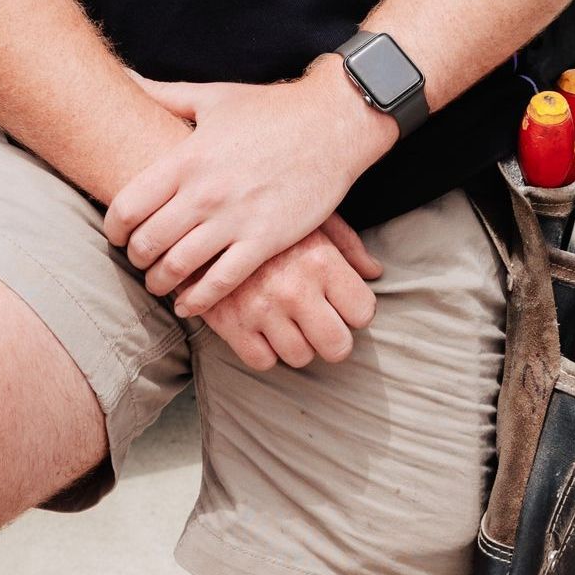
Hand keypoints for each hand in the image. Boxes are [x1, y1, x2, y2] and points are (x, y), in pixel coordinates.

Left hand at [104, 60, 395, 313]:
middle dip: (136, 258)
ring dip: (160, 282)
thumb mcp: (212, 96)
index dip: (114, 228)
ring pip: (178, 267)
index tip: (117, 235)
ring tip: (160, 282)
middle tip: (139, 261)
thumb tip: (124, 78)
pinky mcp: (266, 240)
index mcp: (187, 157)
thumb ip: (163, 94)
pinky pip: (221, 282)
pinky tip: (188, 303)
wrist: (333, 123)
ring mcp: (236, 218)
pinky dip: (197, 300)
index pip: (128, 206)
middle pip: (148, 242)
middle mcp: (206, 192)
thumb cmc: (272, 109)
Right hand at [194, 219, 380, 370]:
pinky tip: (263, 327)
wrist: (200, 213)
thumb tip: (375, 272)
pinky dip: (265, 350)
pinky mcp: (230, 323)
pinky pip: (262, 361)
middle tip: (324, 325)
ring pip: (300, 357)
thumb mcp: (312, 216)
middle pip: (337, 346)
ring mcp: (261, 309)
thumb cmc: (267, 214)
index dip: (356, 309)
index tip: (345, 303)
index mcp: (321, 260)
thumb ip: (348, 245)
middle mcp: (294, 289)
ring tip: (290, 320)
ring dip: (299, 344)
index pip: (363, 311)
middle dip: (335, 340)